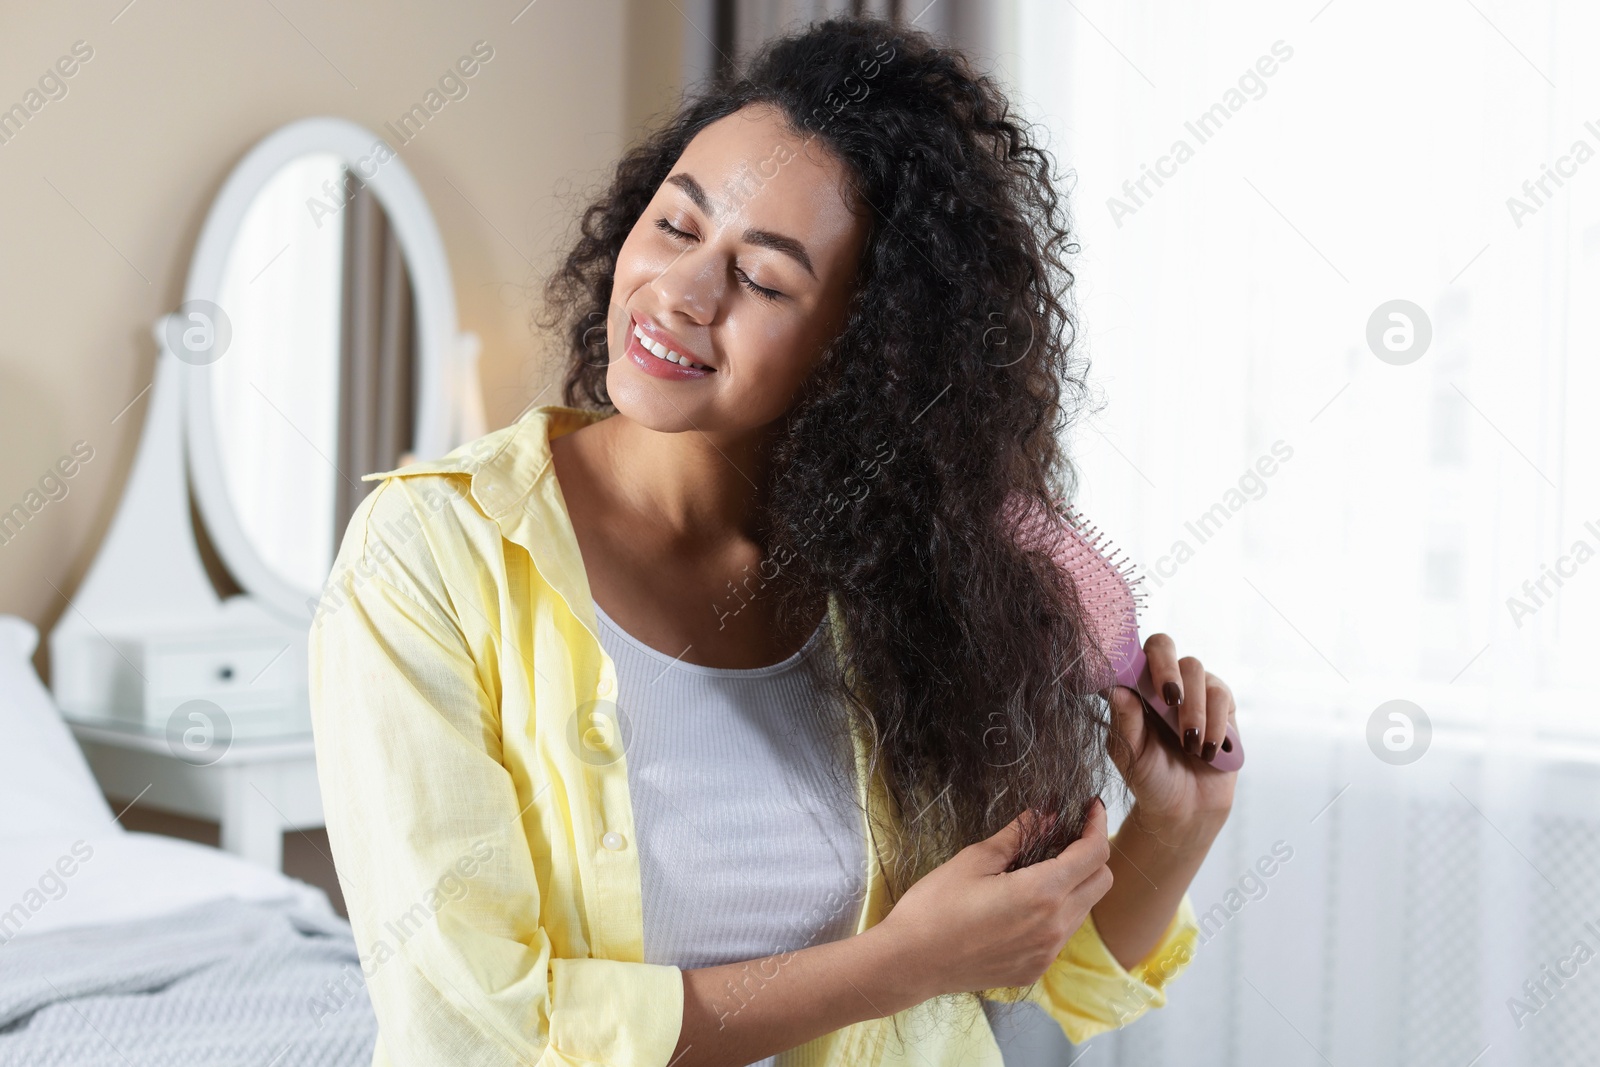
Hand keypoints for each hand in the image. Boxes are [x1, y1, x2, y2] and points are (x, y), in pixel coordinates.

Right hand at [873, 800, 1113, 997]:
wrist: (910, 963)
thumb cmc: (934, 906)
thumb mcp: (974, 860)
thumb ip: (1018, 836)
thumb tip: (1047, 814)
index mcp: (1041, 893)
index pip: (1094, 853)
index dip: (1097, 825)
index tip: (1091, 807)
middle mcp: (1054, 926)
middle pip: (1101, 881)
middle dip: (1092, 853)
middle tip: (1067, 835)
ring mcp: (1047, 952)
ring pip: (1083, 908)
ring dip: (1074, 883)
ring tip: (1041, 867)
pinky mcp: (1036, 968)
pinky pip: (1062, 933)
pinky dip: (1057, 911)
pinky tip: (1025, 902)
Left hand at [1105, 633, 1236, 834]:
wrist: (1184, 808)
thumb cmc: (1148, 777)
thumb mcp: (1130, 753)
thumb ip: (1124, 721)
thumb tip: (1115, 688)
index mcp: (1132, 687)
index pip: (1132, 651)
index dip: (1134, 657)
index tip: (1141, 680)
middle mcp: (1161, 680)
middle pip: (1165, 646)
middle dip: (1168, 671)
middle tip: (1170, 700)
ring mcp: (1193, 689)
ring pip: (1197, 671)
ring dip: (1194, 709)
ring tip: (1189, 746)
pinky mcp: (1222, 704)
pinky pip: (1221, 696)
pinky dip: (1216, 723)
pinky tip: (1207, 750)